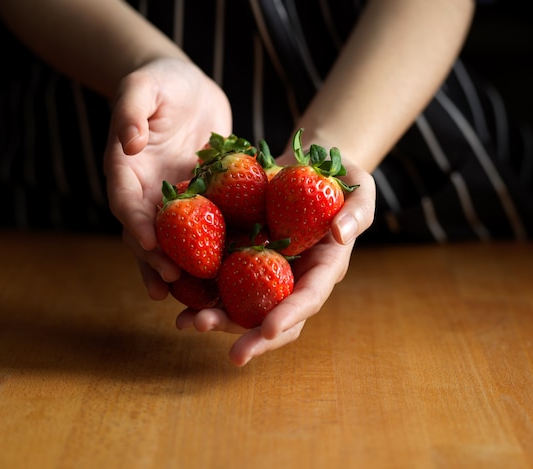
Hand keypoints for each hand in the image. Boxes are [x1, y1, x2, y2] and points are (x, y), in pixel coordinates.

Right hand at [103, 57, 231, 299]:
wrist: (187, 86)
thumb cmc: (161, 82)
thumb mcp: (143, 86)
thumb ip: (131, 110)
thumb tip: (128, 143)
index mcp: (127, 170)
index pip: (126, 204)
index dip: (136, 226)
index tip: (151, 247)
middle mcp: (148, 191)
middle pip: (147, 232)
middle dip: (157, 259)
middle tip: (173, 283)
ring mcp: (175, 199)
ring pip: (175, 240)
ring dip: (181, 267)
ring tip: (194, 296)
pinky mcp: (202, 199)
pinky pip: (206, 227)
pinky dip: (213, 249)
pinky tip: (229, 271)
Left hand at [175, 161, 375, 365]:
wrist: (303, 168)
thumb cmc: (336, 181)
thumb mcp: (359, 191)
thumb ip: (357, 213)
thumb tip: (342, 233)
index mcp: (322, 269)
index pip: (308, 299)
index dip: (290, 316)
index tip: (269, 329)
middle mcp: (292, 279)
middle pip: (273, 318)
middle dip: (252, 337)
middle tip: (233, 354)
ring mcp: (263, 271)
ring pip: (240, 307)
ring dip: (216, 319)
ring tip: (188, 324)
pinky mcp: (239, 257)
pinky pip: (218, 280)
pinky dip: (197, 291)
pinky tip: (173, 296)